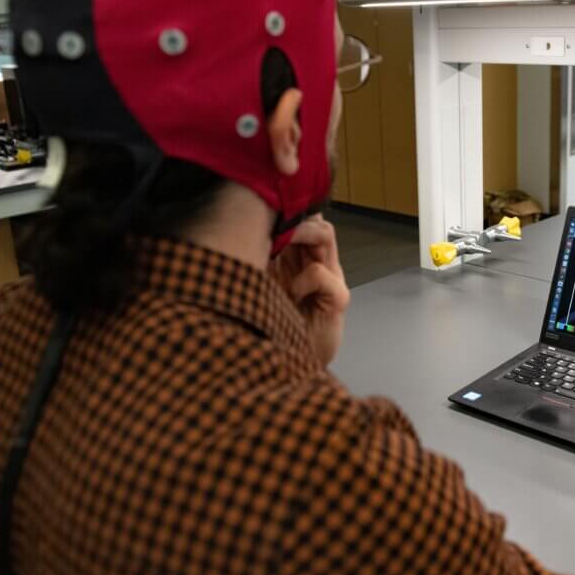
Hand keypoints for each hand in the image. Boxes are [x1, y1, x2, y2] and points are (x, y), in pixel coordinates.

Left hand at [269, 215, 349, 365]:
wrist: (287, 367)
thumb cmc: (271, 329)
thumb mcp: (259, 287)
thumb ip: (256, 261)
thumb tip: (236, 231)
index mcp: (298, 261)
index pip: (300, 221)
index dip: (284, 212)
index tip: (261, 207)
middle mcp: (317, 265)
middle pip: (314, 220)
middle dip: (292, 217)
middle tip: (272, 223)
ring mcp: (330, 280)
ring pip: (324, 234)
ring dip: (300, 235)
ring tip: (279, 247)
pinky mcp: (338, 298)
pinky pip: (320, 273)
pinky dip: (302, 279)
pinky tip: (292, 294)